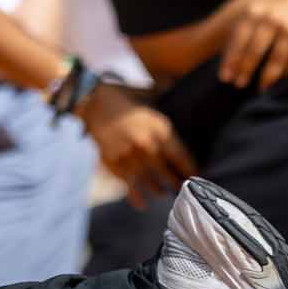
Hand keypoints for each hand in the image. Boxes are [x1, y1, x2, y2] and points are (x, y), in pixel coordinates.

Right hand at [85, 85, 197, 209]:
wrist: (90, 100)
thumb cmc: (122, 95)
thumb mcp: (148, 94)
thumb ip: (166, 93)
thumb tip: (180, 84)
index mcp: (159, 129)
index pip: (182, 158)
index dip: (191, 170)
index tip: (197, 177)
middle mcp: (147, 146)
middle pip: (168, 175)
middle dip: (176, 183)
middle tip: (181, 188)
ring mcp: (129, 157)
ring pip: (150, 183)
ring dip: (159, 191)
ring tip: (163, 194)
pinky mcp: (114, 163)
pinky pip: (129, 186)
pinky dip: (136, 197)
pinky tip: (143, 204)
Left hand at [217, 0, 287, 90]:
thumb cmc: (270, 9)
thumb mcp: (253, 12)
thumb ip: (238, 33)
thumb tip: (224, 62)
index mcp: (254, 11)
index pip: (238, 40)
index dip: (231, 60)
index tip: (224, 78)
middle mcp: (272, 18)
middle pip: (256, 50)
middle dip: (245, 69)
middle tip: (238, 85)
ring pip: (277, 59)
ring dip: (267, 77)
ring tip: (260, 88)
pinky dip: (286, 72)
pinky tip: (279, 80)